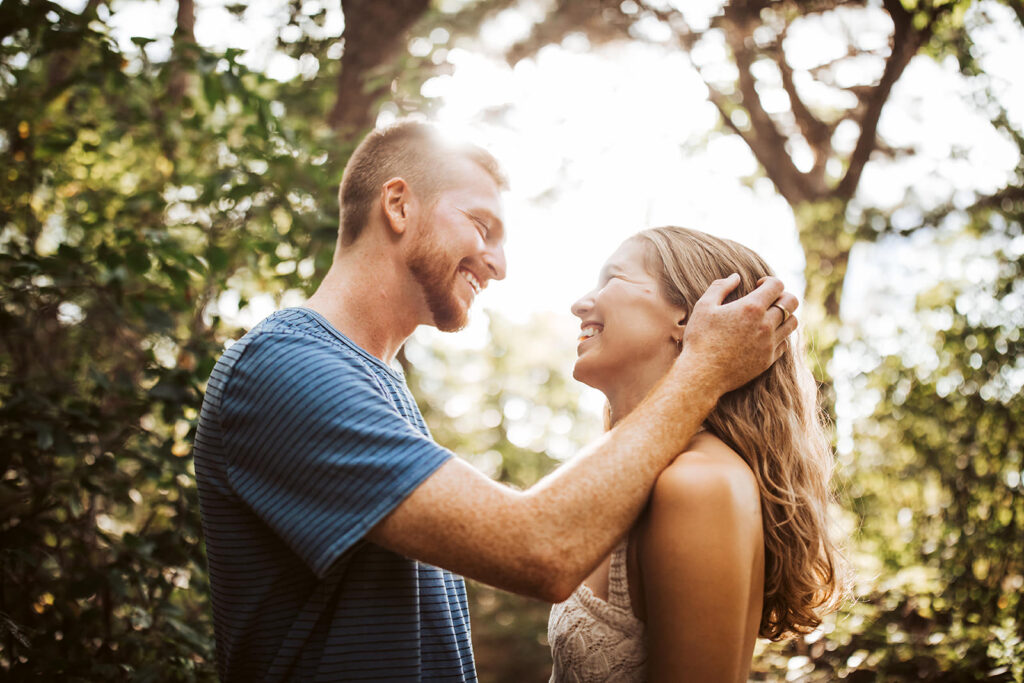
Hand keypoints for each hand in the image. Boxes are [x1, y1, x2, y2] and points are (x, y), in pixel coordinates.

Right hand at [678, 274, 797, 394]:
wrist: (702, 374)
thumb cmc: (700, 339)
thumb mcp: (704, 307)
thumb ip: (720, 287)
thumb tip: (735, 277)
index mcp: (751, 308)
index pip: (777, 285)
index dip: (770, 281)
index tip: (758, 285)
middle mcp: (765, 325)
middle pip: (791, 302)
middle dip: (782, 295)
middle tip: (768, 300)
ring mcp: (769, 344)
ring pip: (792, 323)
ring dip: (784, 316)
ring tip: (769, 317)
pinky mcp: (768, 360)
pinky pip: (785, 343)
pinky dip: (779, 336)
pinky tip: (765, 335)